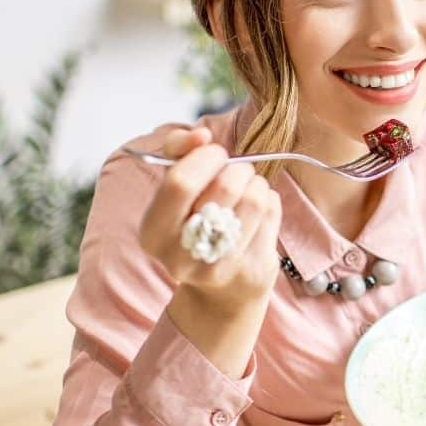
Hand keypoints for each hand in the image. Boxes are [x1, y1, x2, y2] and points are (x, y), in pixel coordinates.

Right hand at [138, 126, 281, 310]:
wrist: (221, 290)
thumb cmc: (195, 223)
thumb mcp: (174, 188)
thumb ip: (178, 151)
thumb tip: (200, 135)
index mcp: (153, 233)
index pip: (180, 183)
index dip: (205, 157)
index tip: (214, 152)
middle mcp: (181, 257)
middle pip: (225, 187)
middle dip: (238, 168)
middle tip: (236, 171)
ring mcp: (220, 267)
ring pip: (255, 198)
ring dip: (256, 183)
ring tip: (248, 189)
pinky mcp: (253, 269)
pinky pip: (272, 212)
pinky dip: (269, 201)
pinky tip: (257, 211)